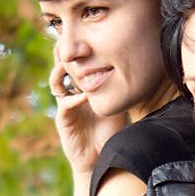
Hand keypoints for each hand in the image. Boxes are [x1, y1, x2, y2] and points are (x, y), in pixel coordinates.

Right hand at [49, 52, 126, 175]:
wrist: (99, 158)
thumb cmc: (110, 133)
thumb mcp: (118, 105)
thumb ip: (120, 89)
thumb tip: (138, 70)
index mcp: (83, 87)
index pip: (77, 63)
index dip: (78, 49)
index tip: (87, 37)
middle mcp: (72, 93)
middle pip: (62, 66)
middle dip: (64, 52)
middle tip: (71, 40)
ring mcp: (66, 105)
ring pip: (56, 81)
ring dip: (62, 70)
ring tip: (69, 62)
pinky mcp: (63, 119)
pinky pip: (65, 104)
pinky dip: (74, 99)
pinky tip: (83, 96)